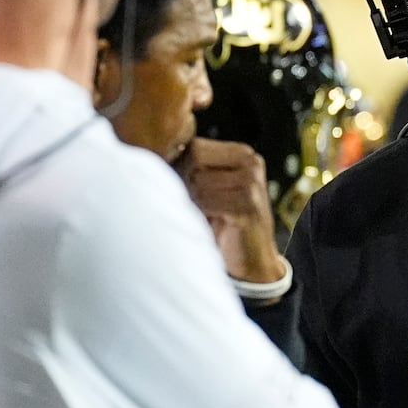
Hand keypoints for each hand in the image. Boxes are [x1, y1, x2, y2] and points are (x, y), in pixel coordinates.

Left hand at [174, 137, 284, 283]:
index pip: (195, 146)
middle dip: (187, 184)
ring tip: (205, 216)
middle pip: (195, 159)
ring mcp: (252, 183)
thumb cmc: (223, 224)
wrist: (253, 260)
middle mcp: (251, 162)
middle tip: (196, 207)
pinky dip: (201, 216)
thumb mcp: (210, 189)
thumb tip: (154, 153)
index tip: (187, 192)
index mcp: (243, 154)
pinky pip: (206, 201)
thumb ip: (192, 168)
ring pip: (198, 182)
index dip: (181, 168)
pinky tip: (211, 225)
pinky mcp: (249, 205)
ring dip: (193, 203)